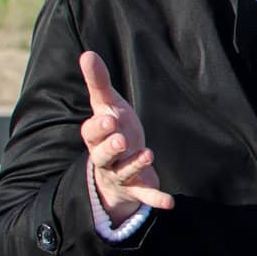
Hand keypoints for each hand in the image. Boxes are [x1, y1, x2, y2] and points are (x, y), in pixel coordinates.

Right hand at [79, 51, 174, 224]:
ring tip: (148, 154)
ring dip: (135, 165)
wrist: (119, 164)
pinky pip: (145, 195)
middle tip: (121, 139)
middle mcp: (105, 158)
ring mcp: (120, 174)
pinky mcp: (136, 189)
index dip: (99, 127)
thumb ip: (99, 83)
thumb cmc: (113, 129)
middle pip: (102, 154)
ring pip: (124, 172)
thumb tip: (87, 53)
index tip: (109, 118)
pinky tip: (170, 202)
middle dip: (110, 147)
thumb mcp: (107, 106)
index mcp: (97, 137)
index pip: (92, 132)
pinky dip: (155, 198)